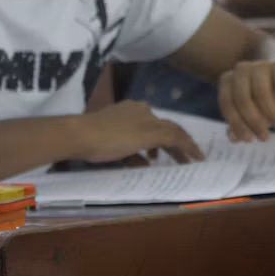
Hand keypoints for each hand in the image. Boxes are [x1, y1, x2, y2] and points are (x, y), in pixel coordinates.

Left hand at [73, 100, 205, 163]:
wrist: (75, 136)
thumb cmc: (112, 138)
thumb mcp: (145, 137)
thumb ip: (169, 137)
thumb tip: (186, 139)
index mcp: (146, 111)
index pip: (174, 129)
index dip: (188, 144)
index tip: (199, 158)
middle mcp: (135, 112)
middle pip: (160, 131)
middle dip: (173, 147)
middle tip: (184, 163)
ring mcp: (120, 119)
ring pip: (145, 136)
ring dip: (155, 150)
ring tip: (157, 164)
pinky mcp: (106, 128)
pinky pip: (129, 141)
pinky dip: (137, 151)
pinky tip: (135, 162)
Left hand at [218, 58, 274, 141]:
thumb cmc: (268, 106)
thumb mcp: (253, 119)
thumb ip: (241, 127)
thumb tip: (233, 137)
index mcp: (229, 82)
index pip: (227, 102)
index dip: (237, 123)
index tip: (249, 139)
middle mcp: (242, 70)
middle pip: (242, 96)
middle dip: (254, 120)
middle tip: (265, 136)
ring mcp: (262, 65)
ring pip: (261, 90)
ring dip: (270, 112)